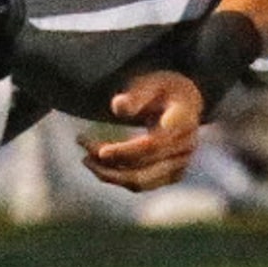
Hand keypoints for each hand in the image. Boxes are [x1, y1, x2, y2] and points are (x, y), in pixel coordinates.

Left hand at [81, 71, 204, 190]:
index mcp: (183, 121)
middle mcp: (185, 147)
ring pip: (143, 181)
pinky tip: (98, 165)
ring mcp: (180, 163)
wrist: (183, 101)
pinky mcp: (172, 174)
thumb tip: (118, 107)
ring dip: (111, 175)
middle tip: (83, 146)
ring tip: (86, 159)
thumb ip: (136, 95)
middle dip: (111, 162)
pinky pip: (143, 184)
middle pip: (146, 166)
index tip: (101, 152)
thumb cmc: (161, 89)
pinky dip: (119, 178)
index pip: (154, 144)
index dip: (126, 151)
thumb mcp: (150, 82)